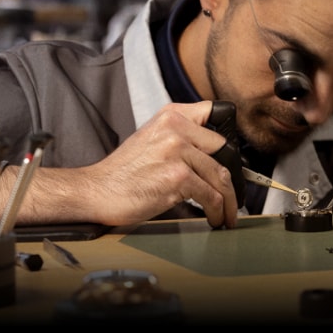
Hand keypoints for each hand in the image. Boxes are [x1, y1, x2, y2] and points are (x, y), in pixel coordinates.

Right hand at [68, 100, 238, 227]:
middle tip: (234, 195)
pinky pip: (211, 196)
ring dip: (229, 201)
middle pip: (225, 151)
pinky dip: (218, 211)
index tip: (235, 161)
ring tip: (228, 213)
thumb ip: (181, 138)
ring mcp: (177, 151)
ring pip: (221, 176)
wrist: (98, 191)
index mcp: (171, 116)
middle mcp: (175, 128)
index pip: (216, 114)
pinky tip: (216, 218)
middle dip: (233, 179)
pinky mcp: (178, 176)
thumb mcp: (152, 139)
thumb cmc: (124, 173)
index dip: (229, 140)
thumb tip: (213, 155)